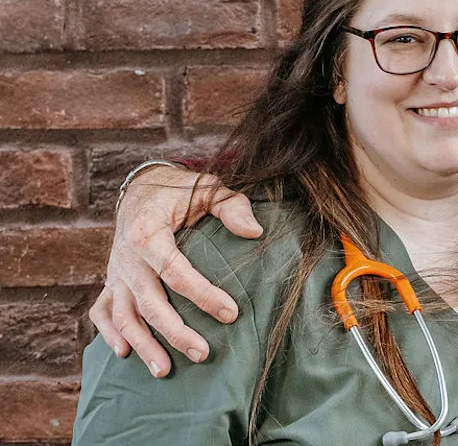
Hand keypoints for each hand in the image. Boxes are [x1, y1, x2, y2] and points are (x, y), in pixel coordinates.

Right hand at [88, 165, 263, 375]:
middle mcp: (126, 258)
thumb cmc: (179, 191)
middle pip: (149, 303)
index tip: (231, 314)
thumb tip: (255, 232)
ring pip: (123, 316)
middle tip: (203, 354)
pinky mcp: (110, 281)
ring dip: (142, 345)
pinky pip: (101, 311)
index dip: (203, 295)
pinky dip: (108, 333)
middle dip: (175, 333)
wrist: (141, 187)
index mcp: (148, 233)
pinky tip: (124, 354)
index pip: (175, 271)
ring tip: (164, 371)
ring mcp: (115, 272)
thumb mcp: (207, 188)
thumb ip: (231, 206)